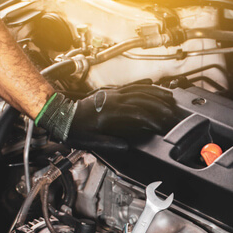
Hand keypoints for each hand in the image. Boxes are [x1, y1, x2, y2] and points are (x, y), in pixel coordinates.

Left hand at [35, 85, 176, 141]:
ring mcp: (112, 94)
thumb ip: (110, 143)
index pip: (137, 113)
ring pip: (139, 90)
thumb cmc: (74, 129)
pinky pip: (131, 86)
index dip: (151, 120)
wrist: (61, 116)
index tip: (161, 126)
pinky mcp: (111, 92)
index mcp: (109, 112)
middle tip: (172, 113)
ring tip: (169, 98)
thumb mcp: (91, 141)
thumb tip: (126, 147)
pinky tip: (152, 85)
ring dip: (156, 94)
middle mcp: (112, 100)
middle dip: (159, 106)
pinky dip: (144, 86)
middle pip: (142, 99)